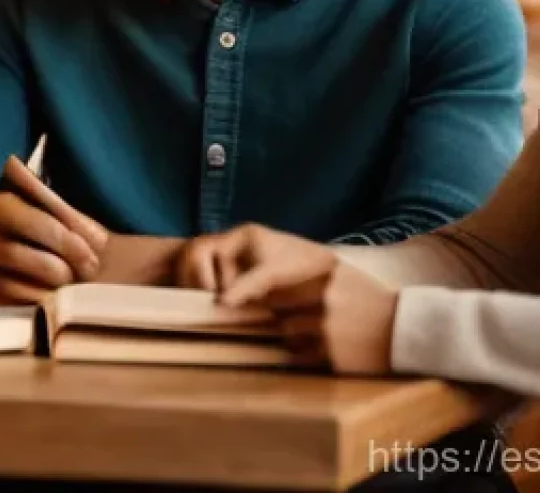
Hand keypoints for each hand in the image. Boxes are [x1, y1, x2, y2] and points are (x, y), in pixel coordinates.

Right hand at [0, 155, 107, 304]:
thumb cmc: (9, 229)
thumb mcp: (32, 212)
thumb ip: (62, 218)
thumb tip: (97, 238)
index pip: (23, 215)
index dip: (60, 234)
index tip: (90, 249)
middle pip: (12, 251)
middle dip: (55, 264)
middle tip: (84, 272)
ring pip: (5, 282)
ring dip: (44, 289)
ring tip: (70, 288)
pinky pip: (0, 304)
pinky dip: (30, 305)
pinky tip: (51, 302)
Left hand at [176, 224, 398, 374]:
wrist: (410, 330)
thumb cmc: (369, 301)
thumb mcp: (339, 275)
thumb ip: (303, 276)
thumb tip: (260, 286)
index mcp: (321, 274)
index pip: (269, 280)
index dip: (242, 290)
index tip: (221, 301)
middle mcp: (320, 298)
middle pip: (273, 309)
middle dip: (276, 314)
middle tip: (301, 315)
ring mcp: (326, 328)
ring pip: (286, 335)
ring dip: (296, 337)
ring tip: (328, 332)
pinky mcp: (332, 356)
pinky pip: (301, 357)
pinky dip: (309, 355)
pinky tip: (334, 349)